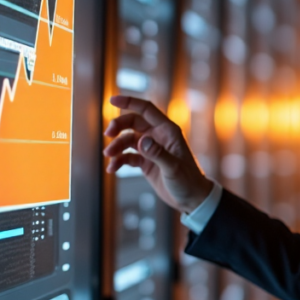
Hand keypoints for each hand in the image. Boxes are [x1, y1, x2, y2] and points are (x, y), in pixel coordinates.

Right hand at [103, 95, 212, 212]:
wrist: (191, 199)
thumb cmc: (188, 181)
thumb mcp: (173, 168)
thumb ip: (157, 153)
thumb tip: (141, 140)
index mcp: (168, 131)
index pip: (146, 110)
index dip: (130, 102)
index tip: (112, 100)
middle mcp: (158, 136)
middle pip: (133, 122)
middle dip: (118, 126)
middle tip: (107, 134)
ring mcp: (151, 148)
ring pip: (128, 139)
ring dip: (116, 146)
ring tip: (109, 156)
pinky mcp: (146, 162)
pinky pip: (128, 156)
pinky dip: (118, 160)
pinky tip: (112, 168)